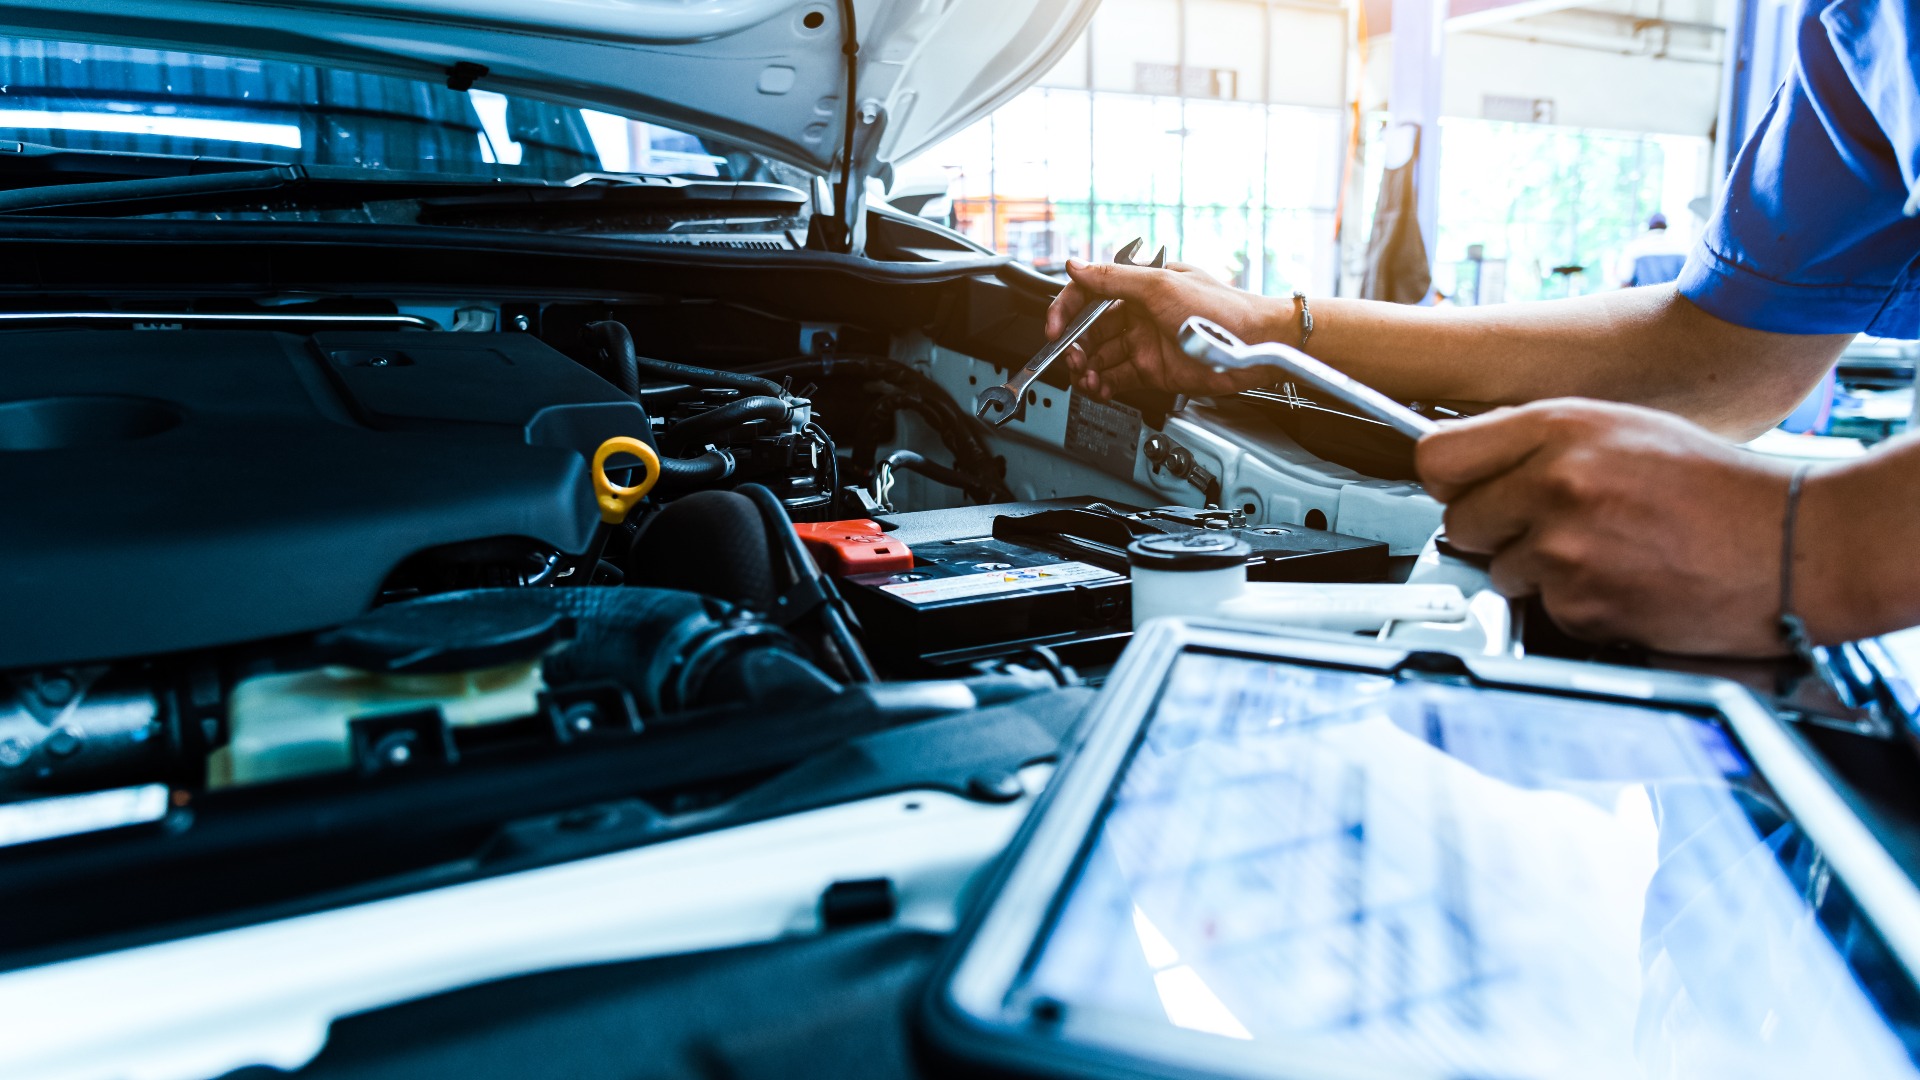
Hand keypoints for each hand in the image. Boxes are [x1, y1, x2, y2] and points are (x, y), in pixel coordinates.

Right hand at [1046, 258, 1284, 399]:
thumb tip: (1075, 265)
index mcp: (1139, 287)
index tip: (1055, 329)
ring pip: (1102, 357)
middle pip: (1091, 330)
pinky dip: (1104, 385)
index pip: (1089, 295)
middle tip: (1072, 359)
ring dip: (1086, 367)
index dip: (1066, 311)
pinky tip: (1098, 388)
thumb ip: (1114, 278)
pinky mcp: (1155, 371)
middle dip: (1075, 345)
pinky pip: (1118, 378)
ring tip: (1085, 377)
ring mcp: (1146, 344)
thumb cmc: (1220, 309)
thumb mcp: (1161, 285)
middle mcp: (1139, 314)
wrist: (1255, 345)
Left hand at [1415, 399, 1793, 655]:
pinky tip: (1624, 582)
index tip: (1467, 489)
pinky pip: (1543, 609)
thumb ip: (1542, 441)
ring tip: (1605, 552)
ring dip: (1537, 571)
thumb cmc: (1715, 488)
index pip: (1438, 456)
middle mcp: (1555, 482)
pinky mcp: (1582, 605)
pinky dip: (1575, 605)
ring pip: (1498, 571)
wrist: (1792, 545)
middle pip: (1459, 520)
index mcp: (1559, 427)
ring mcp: (1565, 548)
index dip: (1452, 479)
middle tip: (1551, 527)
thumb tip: (1475, 462)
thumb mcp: (1623, 428)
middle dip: (1494, 530)